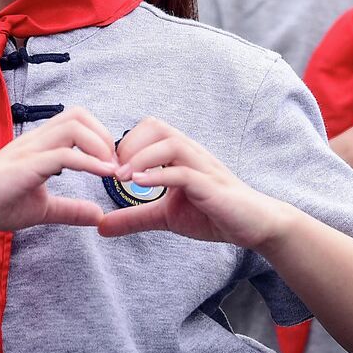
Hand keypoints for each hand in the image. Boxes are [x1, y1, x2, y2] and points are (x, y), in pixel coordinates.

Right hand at [0, 107, 116, 234]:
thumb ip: (69, 209)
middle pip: (78, 114)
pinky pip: (64, 154)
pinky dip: (89, 163)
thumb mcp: (42, 209)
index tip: (112, 166)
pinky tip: (103, 176)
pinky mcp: (25, 165)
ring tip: (110, 170)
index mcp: (39, 145)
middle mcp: (36, 140)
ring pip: (73, 126)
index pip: (76, 121)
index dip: (100, 138)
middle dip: (104, 136)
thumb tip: (98, 215)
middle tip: (114, 165)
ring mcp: (30, 149)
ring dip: (99, 145)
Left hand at [98, 118, 295, 250]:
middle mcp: (190, 153)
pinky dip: (160, 176)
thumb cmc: (212, 214)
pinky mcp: (211, 186)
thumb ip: (134, 217)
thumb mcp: (165, 216)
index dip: (124, 143)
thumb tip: (100, 226)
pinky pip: (184, 172)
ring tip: (123, 179)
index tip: (108, 168)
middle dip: (129, 144)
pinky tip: (142, 186)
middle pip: (155, 125)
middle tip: (113, 172)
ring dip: (141, 158)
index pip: (147, 128)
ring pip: (170, 143)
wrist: (252, 226)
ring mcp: (202, 167)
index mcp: (179, 154)